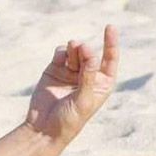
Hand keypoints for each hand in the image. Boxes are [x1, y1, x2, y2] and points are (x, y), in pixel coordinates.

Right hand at [25, 26, 119, 149]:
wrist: (44, 128)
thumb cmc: (70, 119)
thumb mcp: (84, 99)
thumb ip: (88, 76)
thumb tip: (90, 51)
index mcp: (102, 83)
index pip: (110, 59)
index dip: (111, 43)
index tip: (110, 27)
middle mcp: (87, 76)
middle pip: (90, 53)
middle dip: (86, 49)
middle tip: (80, 48)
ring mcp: (70, 72)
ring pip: (75, 51)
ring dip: (74, 49)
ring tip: (70, 52)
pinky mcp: (54, 70)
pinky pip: (60, 53)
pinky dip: (61, 52)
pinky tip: (59, 58)